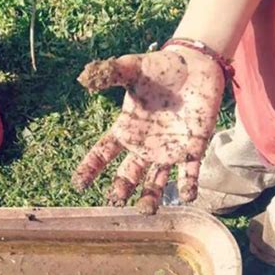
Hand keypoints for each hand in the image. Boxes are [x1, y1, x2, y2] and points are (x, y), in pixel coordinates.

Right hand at [72, 48, 224, 213]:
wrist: (195, 65)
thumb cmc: (161, 68)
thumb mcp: (133, 68)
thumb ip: (110, 73)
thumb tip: (84, 77)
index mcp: (126, 131)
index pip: (102, 154)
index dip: (90, 168)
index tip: (79, 185)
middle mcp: (144, 147)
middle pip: (127, 175)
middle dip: (121, 188)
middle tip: (116, 199)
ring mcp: (168, 152)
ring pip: (156, 182)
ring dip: (151, 197)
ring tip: (146, 210)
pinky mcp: (193, 150)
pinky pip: (188, 173)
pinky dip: (187, 186)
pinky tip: (187, 196)